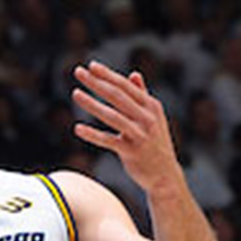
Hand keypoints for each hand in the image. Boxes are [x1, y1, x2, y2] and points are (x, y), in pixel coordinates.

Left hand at [72, 63, 186, 192]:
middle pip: (118, 96)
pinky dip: (93, 135)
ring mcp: (140, 135)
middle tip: (78, 72)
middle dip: (97, 83)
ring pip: (112, 116)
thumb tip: (133, 74)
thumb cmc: (155, 143)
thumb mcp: (153, 117)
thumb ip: (142, 95)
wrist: (165, 174)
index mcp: (151, 106)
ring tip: (75, 94)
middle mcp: (147, 118)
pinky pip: (109, 141)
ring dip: (92, 104)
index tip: (91, 66)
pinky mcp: (132, 152)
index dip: (108, 75)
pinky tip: (77, 129)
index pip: (126, 86)